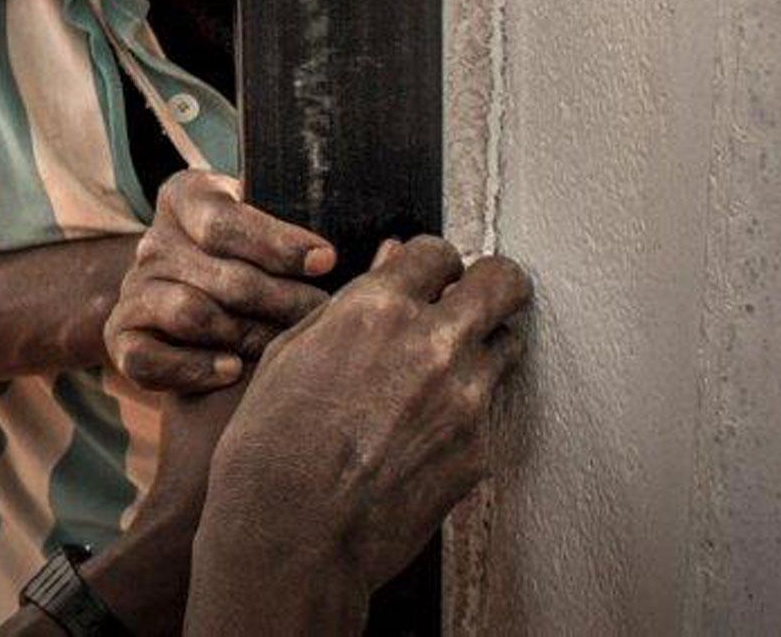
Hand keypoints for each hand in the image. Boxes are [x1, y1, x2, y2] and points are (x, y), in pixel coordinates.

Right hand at [104, 170, 334, 392]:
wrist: (202, 297)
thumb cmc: (256, 256)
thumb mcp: (270, 224)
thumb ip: (298, 226)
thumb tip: (352, 251)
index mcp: (185, 197)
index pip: (224, 221)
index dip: (277, 244)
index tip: (327, 261)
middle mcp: (153, 242)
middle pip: (221, 275)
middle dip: (283, 300)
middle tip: (322, 316)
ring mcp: (134, 290)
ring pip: (190, 313)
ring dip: (247, 334)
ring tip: (284, 344)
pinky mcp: (121, 337)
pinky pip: (148, 359)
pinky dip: (193, 368)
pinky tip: (233, 369)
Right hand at [196, 237, 531, 611]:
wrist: (292, 530)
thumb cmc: (272, 439)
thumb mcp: (292, 351)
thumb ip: (353, 303)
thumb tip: (393, 262)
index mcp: (377, 308)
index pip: (436, 252)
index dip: (432, 263)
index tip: (428, 277)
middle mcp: (432, 344)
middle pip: (502, 284)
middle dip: (493, 284)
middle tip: (477, 297)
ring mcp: (465, 400)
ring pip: (507, 347)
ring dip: (482, 348)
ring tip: (444, 372)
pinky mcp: (479, 451)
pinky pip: (487, 413)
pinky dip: (464, 413)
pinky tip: (422, 434)